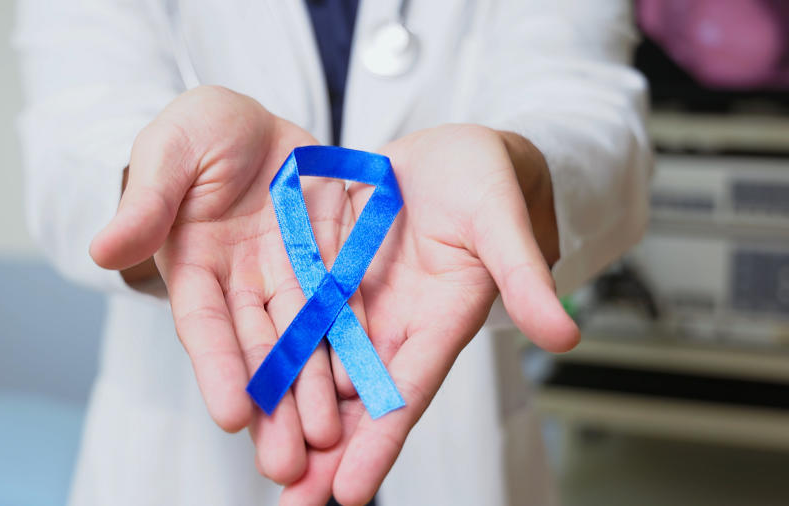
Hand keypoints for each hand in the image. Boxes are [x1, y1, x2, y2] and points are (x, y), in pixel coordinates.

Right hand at [89, 86, 350, 483]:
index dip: (218, 367)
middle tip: (288, 462)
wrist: (252, 121)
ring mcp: (287, 273)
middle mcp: (241, 282)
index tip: (230, 415)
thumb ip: (148, 201)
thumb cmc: (199, 131)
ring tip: (332, 442)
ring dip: (316, 390)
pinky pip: (344, 302)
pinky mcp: (328, 257)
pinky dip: (352, 343)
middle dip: (273, 404)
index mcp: (194, 263)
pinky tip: (367, 383)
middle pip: (258, 349)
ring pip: (303, 339)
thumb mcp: (171, 151)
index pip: (205, 324)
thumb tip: (103, 251)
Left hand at [281, 125, 579, 504]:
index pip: (407, 392)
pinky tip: (248, 383)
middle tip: (290, 503)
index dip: (379, 443)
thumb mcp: (504, 222)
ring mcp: (360, 300)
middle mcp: (396, 322)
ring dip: (292, 412)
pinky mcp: (330, 271)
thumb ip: (524, 277)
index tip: (347, 494)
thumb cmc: (490, 182)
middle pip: (359, 398)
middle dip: (325, 453)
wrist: (454, 152)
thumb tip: (566, 336)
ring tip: (263, 461)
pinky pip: (298, 313)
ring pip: (322, 365)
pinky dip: (277, 352)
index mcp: (441, 320)